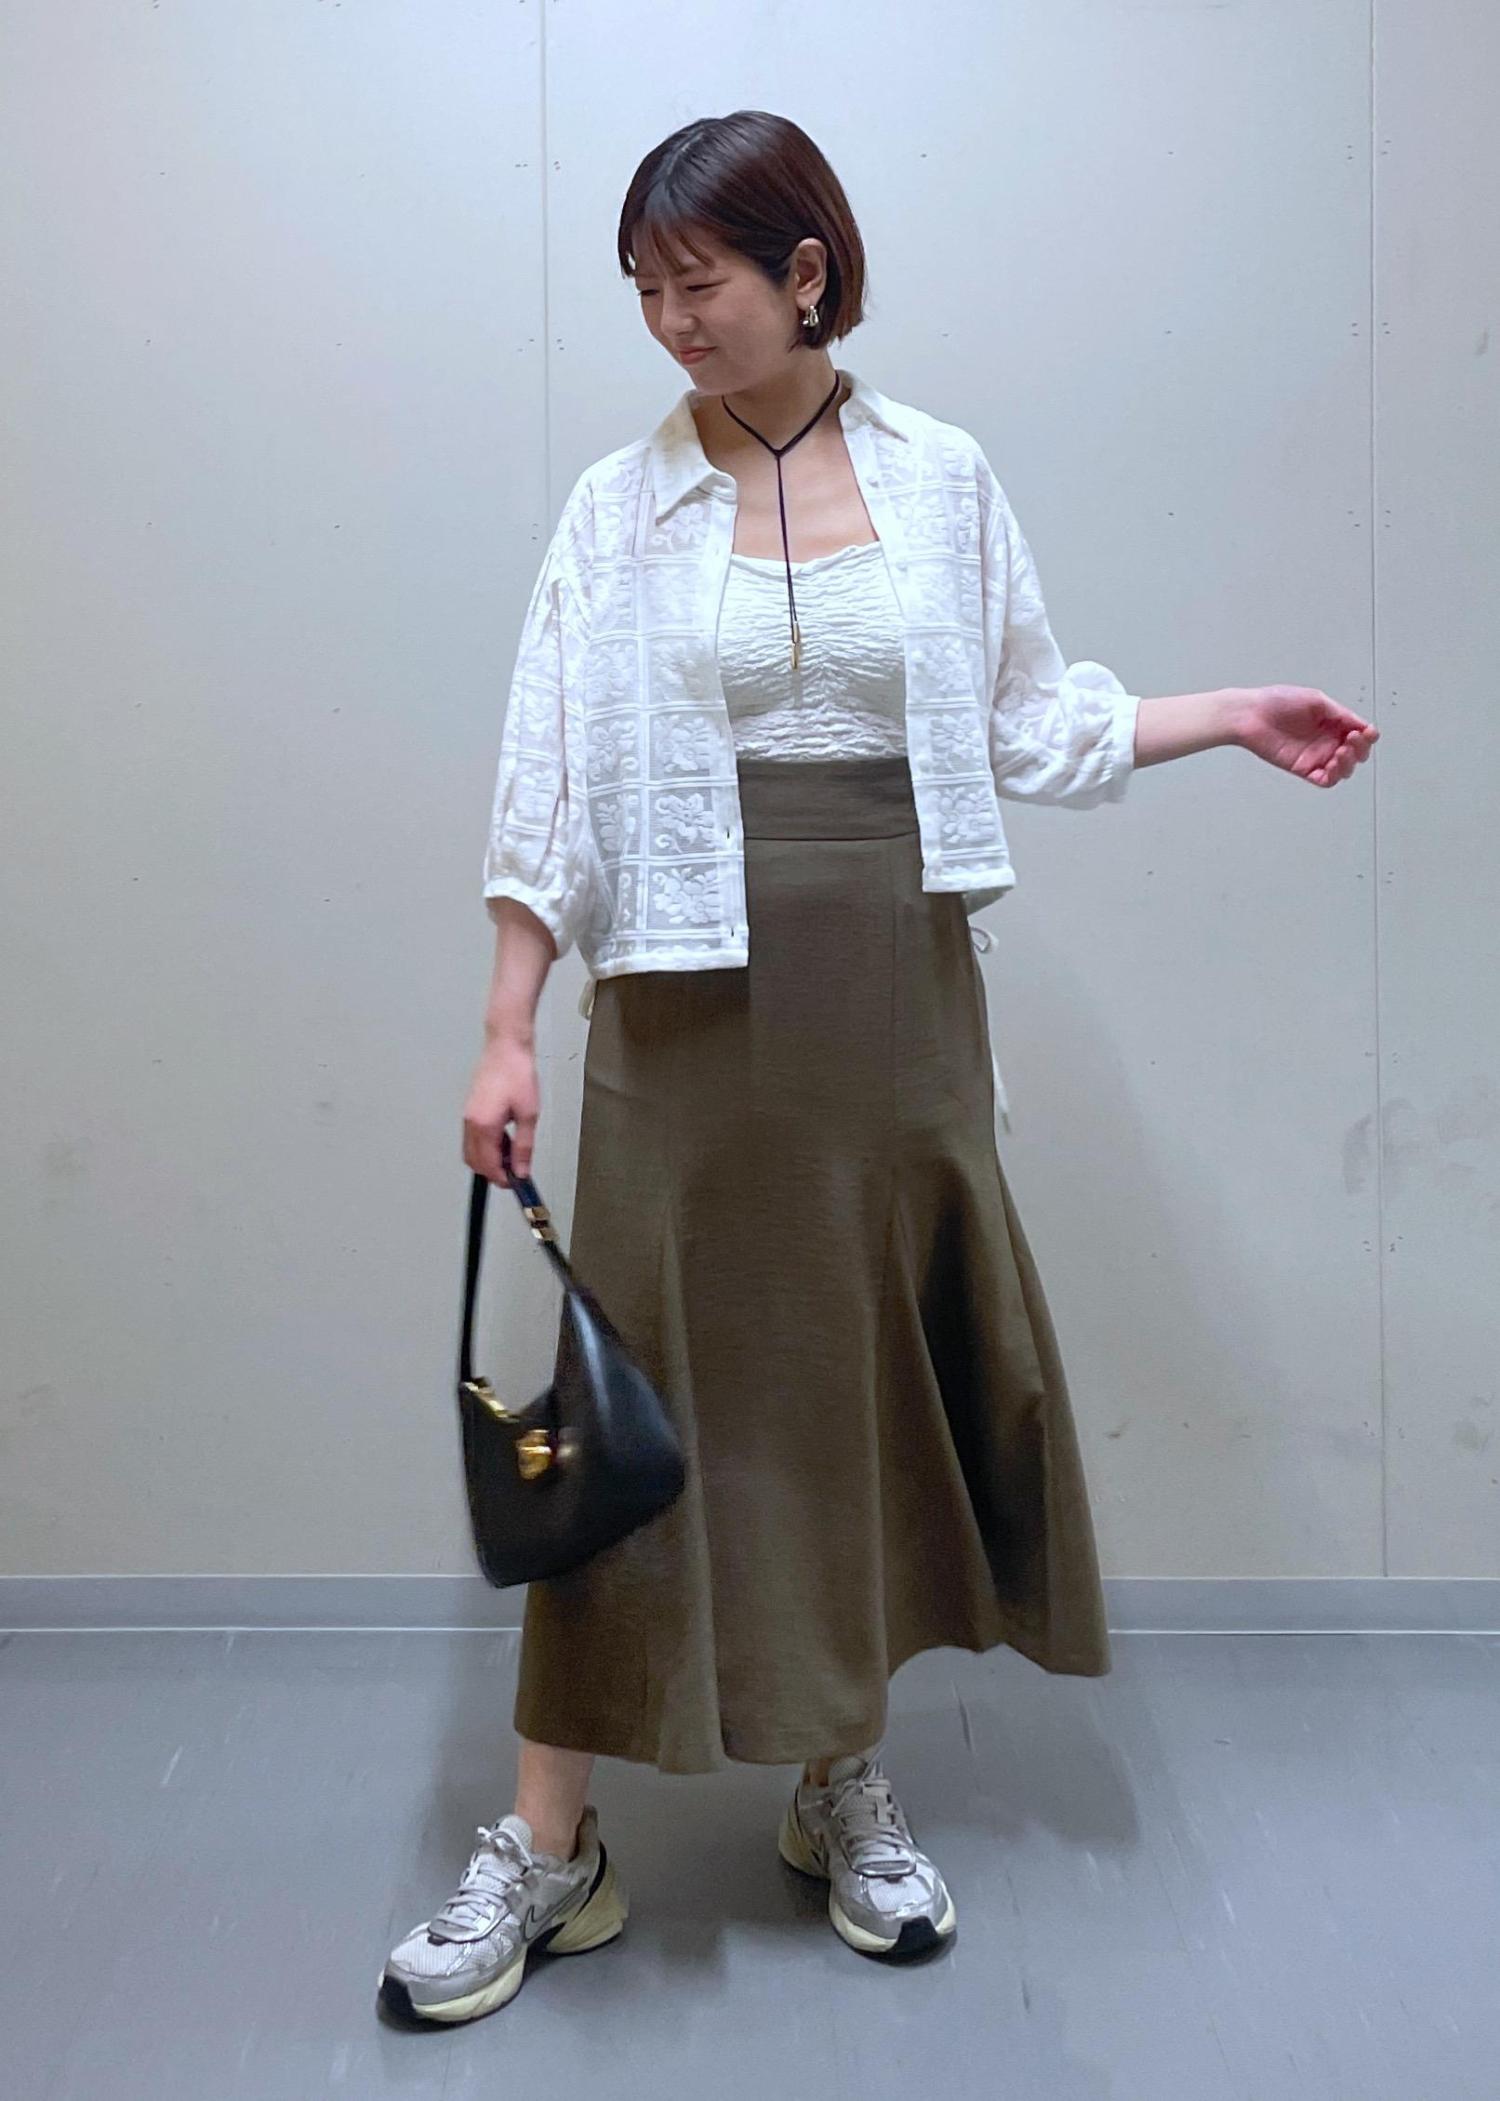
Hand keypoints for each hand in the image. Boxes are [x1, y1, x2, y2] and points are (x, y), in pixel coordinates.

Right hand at [463, 1038, 539, 1186]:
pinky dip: (486, 1146)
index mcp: (484, 1126)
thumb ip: (523, 1147)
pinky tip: (505, 1139)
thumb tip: (521, 1170)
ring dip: (489, 1159)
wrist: (506, 1047)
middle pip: (475, 1162)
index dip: (502, 1179)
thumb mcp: (528, 1114)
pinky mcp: (470, 1110)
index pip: (488, 1165)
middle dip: (493, 1172)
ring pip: (471, 1152)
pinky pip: (473, 1138)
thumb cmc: (518, 1074)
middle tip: (515, 1171)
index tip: (517, 1183)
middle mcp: (470, 1123)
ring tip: (513, 1153)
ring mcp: (467, 1116)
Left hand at [1229, 685, 1378, 787]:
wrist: (1250, 715)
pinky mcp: (1302, 768)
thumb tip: (1361, 724)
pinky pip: (1324, 780)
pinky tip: (1330, 766)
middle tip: (1351, 741)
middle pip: (1355, 753)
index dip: (1368, 735)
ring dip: (1348, 764)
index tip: (1367, 732)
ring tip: (1340, 753)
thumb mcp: (1316, 700)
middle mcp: (1326, 740)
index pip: (1359, 733)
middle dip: (1360, 750)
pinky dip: (1332, 776)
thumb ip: (1340, 713)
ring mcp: (1315, 756)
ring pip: (1343, 769)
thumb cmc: (1276, 701)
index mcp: (1332, 722)